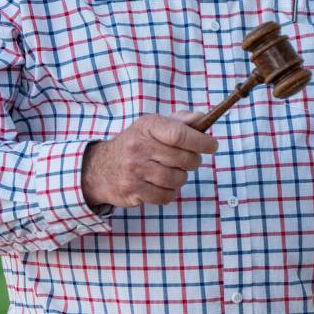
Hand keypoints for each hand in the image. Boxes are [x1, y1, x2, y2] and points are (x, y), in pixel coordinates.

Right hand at [81, 110, 216, 207]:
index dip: (200, 141)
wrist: (100, 168)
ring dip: (181, 178)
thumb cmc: (136, 144)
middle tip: (192, 160)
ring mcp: (135, 170)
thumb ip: (179, 121)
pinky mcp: (133, 191)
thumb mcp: (153, 126)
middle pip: (183, 159)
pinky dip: (169, 192)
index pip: (179, 134)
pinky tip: (162, 184)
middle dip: (194, 161)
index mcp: (148, 126)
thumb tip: (202, 117)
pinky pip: (165, 196)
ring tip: (174, 172)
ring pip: (177, 179)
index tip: (212, 145)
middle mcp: (139, 147)